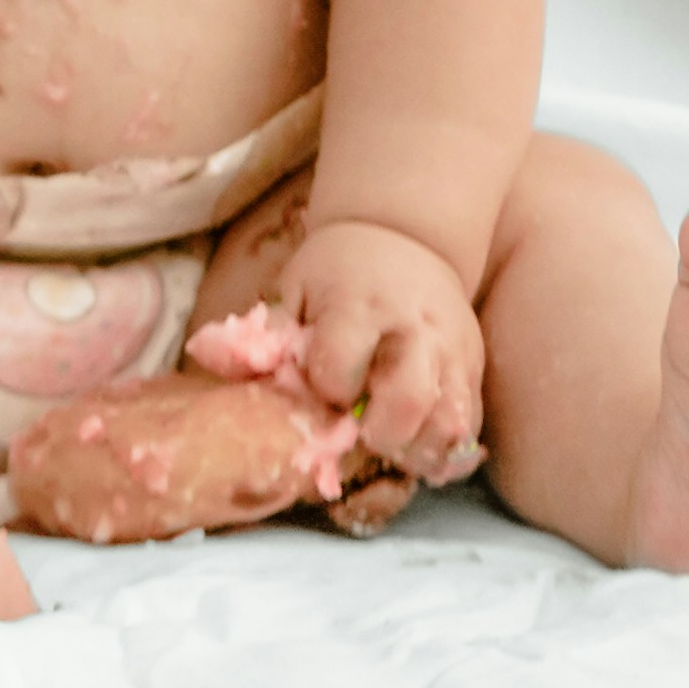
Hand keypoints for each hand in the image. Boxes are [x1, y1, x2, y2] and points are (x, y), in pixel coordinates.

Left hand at [275, 216, 484, 480]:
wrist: (404, 237)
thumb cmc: (336, 272)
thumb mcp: (295, 287)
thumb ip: (268, 334)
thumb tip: (214, 364)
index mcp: (358, 305)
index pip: (340, 365)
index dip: (326, 389)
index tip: (320, 388)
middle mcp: (412, 328)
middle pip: (408, 400)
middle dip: (380, 434)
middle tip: (361, 434)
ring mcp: (450, 350)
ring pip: (449, 421)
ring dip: (417, 450)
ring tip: (391, 446)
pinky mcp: (473, 368)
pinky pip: (469, 425)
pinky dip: (445, 448)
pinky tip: (417, 446)